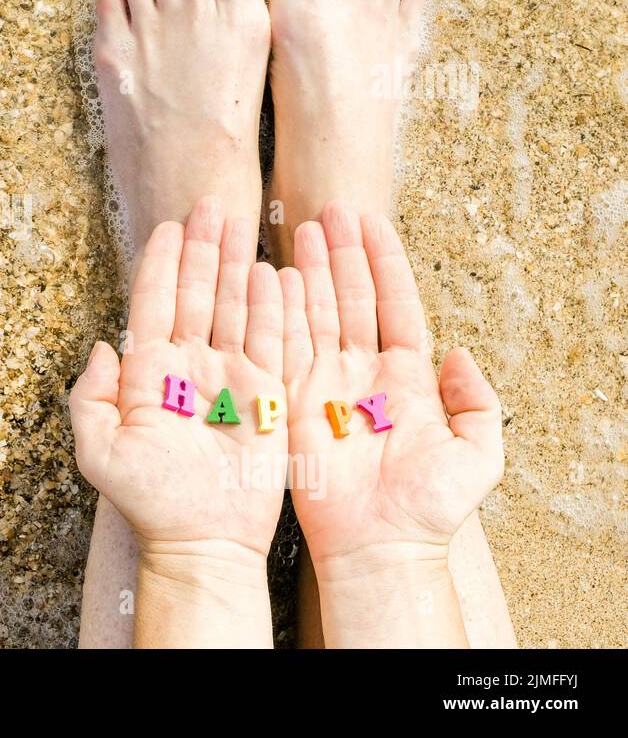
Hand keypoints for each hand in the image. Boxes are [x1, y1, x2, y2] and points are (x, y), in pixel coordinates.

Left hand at [69, 196, 287, 559]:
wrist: (202, 539)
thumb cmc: (148, 500)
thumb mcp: (99, 450)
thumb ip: (89, 396)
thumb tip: (101, 345)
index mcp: (150, 373)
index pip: (154, 303)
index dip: (161, 264)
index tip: (169, 226)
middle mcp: (189, 366)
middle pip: (196, 293)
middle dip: (203, 248)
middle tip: (211, 203)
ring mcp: (230, 376)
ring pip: (233, 305)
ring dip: (236, 264)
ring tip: (242, 222)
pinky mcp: (265, 393)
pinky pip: (271, 339)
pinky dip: (272, 305)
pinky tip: (273, 271)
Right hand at [280, 202, 503, 575]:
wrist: (378, 547)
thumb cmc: (428, 509)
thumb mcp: (477, 456)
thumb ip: (477, 403)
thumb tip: (459, 353)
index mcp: (406, 379)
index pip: (395, 306)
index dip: (385, 263)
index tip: (372, 221)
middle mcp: (362, 373)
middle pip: (352, 298)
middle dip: (343, 252)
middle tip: (331, 209)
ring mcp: (324, 384)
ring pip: (317, 313)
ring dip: (311, 270)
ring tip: (304, 228)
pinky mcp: (291, 401)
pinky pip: (285, 346)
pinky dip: (281, 311)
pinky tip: (277, 276)